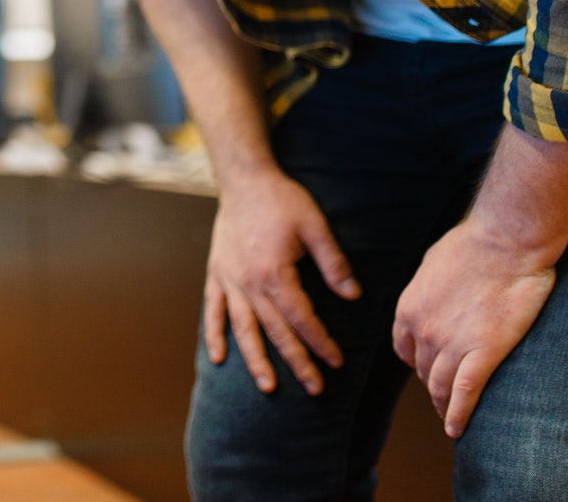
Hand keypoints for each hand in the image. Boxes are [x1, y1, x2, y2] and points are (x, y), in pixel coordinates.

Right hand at [203, 170, 359, 394]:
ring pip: (242, 328)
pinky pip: (213, 309)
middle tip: (315, 389)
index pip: (301, 318)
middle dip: (297, 362)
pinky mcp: (217, 272)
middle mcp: (249, 282)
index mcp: (275, 272)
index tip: (337, 361)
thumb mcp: (315, 225)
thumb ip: (333, 262)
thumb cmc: (282, 199)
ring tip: (268, 386)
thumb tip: (353, 295)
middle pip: (275, 331)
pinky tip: (218, 358)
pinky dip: (213, 334)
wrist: (243, 178)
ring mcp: (230, 279)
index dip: (320, 342)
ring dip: (255, 359)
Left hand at [393, 219, 554, 437]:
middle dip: (432, 386)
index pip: (404, 349)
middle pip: (424, 371)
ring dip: (443, 406)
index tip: (428, 371)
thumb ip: (429, 290)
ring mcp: (452, 343)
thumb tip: (433, 301)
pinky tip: (458, 430)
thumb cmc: (474, 244)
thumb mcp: (433, 265)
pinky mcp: (484, 352)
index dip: (416, 363)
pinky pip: (466, 393)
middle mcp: (424, 330)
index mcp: (409, 308)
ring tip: (449, 420)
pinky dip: (459, 415)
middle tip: (443, 399)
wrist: (505, 241)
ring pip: (442, 387)